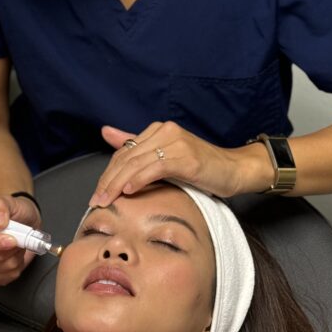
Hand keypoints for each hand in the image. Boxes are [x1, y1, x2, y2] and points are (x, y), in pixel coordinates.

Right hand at [0, 194, 39, 287]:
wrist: (22, 223)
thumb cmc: (10, 213)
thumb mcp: (7, 201)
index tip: (10, 239)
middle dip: (11, 247)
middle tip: (17, 235)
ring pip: (3, 267)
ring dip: (16, 255)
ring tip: (16, 243)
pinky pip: (7, 277)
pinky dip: (17, 266)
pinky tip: (13, 255)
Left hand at [90, 123, 261, 205]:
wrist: (235, 170)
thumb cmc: (202, 167)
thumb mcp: (167, 156)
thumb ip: (136, 145)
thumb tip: (106, 132)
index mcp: (158, 129)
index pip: (123, 152)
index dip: (107, 174)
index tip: (97, 193)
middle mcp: (165, 131)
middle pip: (126, 158)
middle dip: (108, 181)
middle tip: (96, 202)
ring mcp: (175, 142)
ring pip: (136, 163)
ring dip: (117, 184)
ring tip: (106, 201)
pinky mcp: (185, 156)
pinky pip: (155, 168)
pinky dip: (139, 180)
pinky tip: (129, 192)